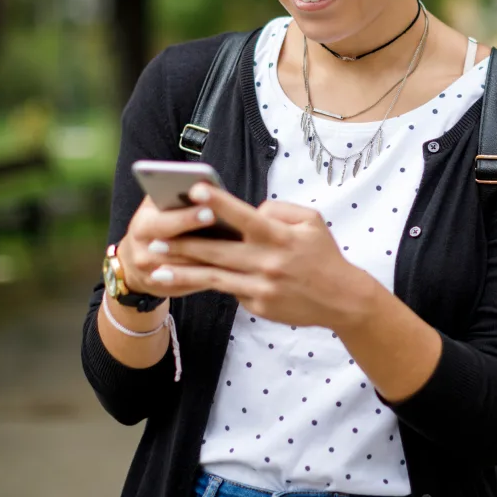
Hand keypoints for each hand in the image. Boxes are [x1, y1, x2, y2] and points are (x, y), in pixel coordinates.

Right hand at [116, 190, 233, 298]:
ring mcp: (155, 276)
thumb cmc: (156, 223)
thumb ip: (170, 194)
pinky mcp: (169, 289)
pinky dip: (215, 273)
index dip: (187, 218)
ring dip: (215, 258)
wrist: (134, 264)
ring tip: (242, 246)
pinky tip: (236, 263)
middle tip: (231, 232)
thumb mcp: (155, 206)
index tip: (211, 211)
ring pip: (189, 269)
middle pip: (177, 249)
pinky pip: (195, 283)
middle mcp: (144, 254)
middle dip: (204, 239)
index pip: (163, 222)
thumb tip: (203, 184)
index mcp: (142, 227)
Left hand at [125, 182, 376, 330]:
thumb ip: (279, 211)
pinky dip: (210, 284)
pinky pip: (230, 291)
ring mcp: (261, 288)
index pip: (244, 216)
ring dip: (183, 273)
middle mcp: (267, 263)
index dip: (219, 203)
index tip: (196, 190)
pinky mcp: (258, 306)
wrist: (342, 299)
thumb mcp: (311, 221)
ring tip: (156, 269)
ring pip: (214, 278)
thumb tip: (251, 211)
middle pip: (218, 252)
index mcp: (280, 237)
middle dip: (184, 245)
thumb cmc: (323, 254)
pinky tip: (187, 279)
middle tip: (155, 239)